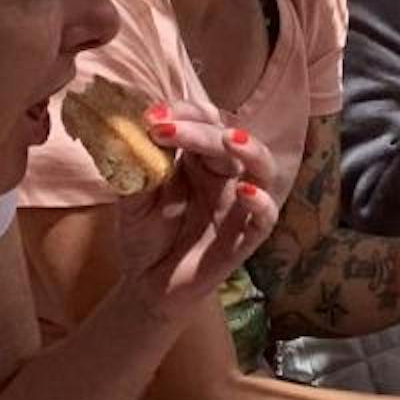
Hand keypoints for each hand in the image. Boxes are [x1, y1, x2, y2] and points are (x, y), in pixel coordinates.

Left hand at [117, 102, 280, 323]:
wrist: (147, 286)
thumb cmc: (145, 236)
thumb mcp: (133, 200)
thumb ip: (137, 171)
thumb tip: (134, 134)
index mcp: (199, 159)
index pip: (203, 122)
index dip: (183, 112)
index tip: (152, 115)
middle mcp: (226, 175)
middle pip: (228, 140)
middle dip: (200, 130)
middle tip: (165, 127)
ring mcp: (240, 204)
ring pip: (262, 167)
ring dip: (251, 149)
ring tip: (230, 139)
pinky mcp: (247, 237)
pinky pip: (266, 217)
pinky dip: (262, 203)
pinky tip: (246, 192)